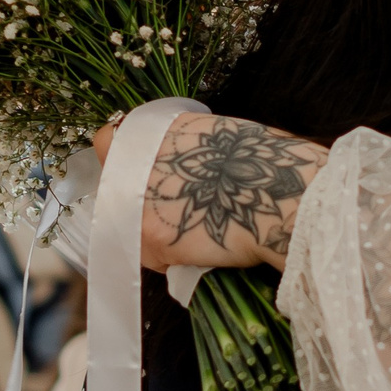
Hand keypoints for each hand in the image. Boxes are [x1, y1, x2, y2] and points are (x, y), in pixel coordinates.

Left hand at [94, 112, 327, 273]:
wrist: (281, 194)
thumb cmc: (270, 163)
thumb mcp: (224, 136)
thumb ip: (192, 148)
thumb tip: (190, 167)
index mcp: (161, 131)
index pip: (110, 139)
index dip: (118, 158)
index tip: (132, 172)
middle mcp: (141, 163)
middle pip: (114, 187)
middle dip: (137, 202)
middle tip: (169, 213)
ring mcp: (141, 203)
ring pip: (130, 227)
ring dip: (153, 234)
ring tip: (190, 236)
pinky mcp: (152, 239)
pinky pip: (150, 257)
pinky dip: (170, 260)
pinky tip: (197, 254)